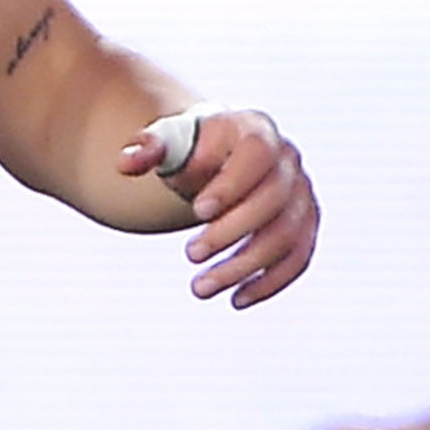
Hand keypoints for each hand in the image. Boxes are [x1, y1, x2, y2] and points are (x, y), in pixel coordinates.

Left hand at [121, 107, 316, 307]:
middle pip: (273, 199)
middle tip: (189, 255)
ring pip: (286, 235)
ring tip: (200, 288)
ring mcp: (302, 194)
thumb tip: (124, 163)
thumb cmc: (194, 151)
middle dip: (232, 232)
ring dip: (245, 266)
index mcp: (257, 130)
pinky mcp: (305, 225)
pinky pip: (298, 258)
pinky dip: (270, 282)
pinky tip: (236, 299)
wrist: (223, 159)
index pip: (256, 154)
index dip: (232, 184)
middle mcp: (288, 159)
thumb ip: (147, 149)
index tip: (197, 211)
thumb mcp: (169, 143)